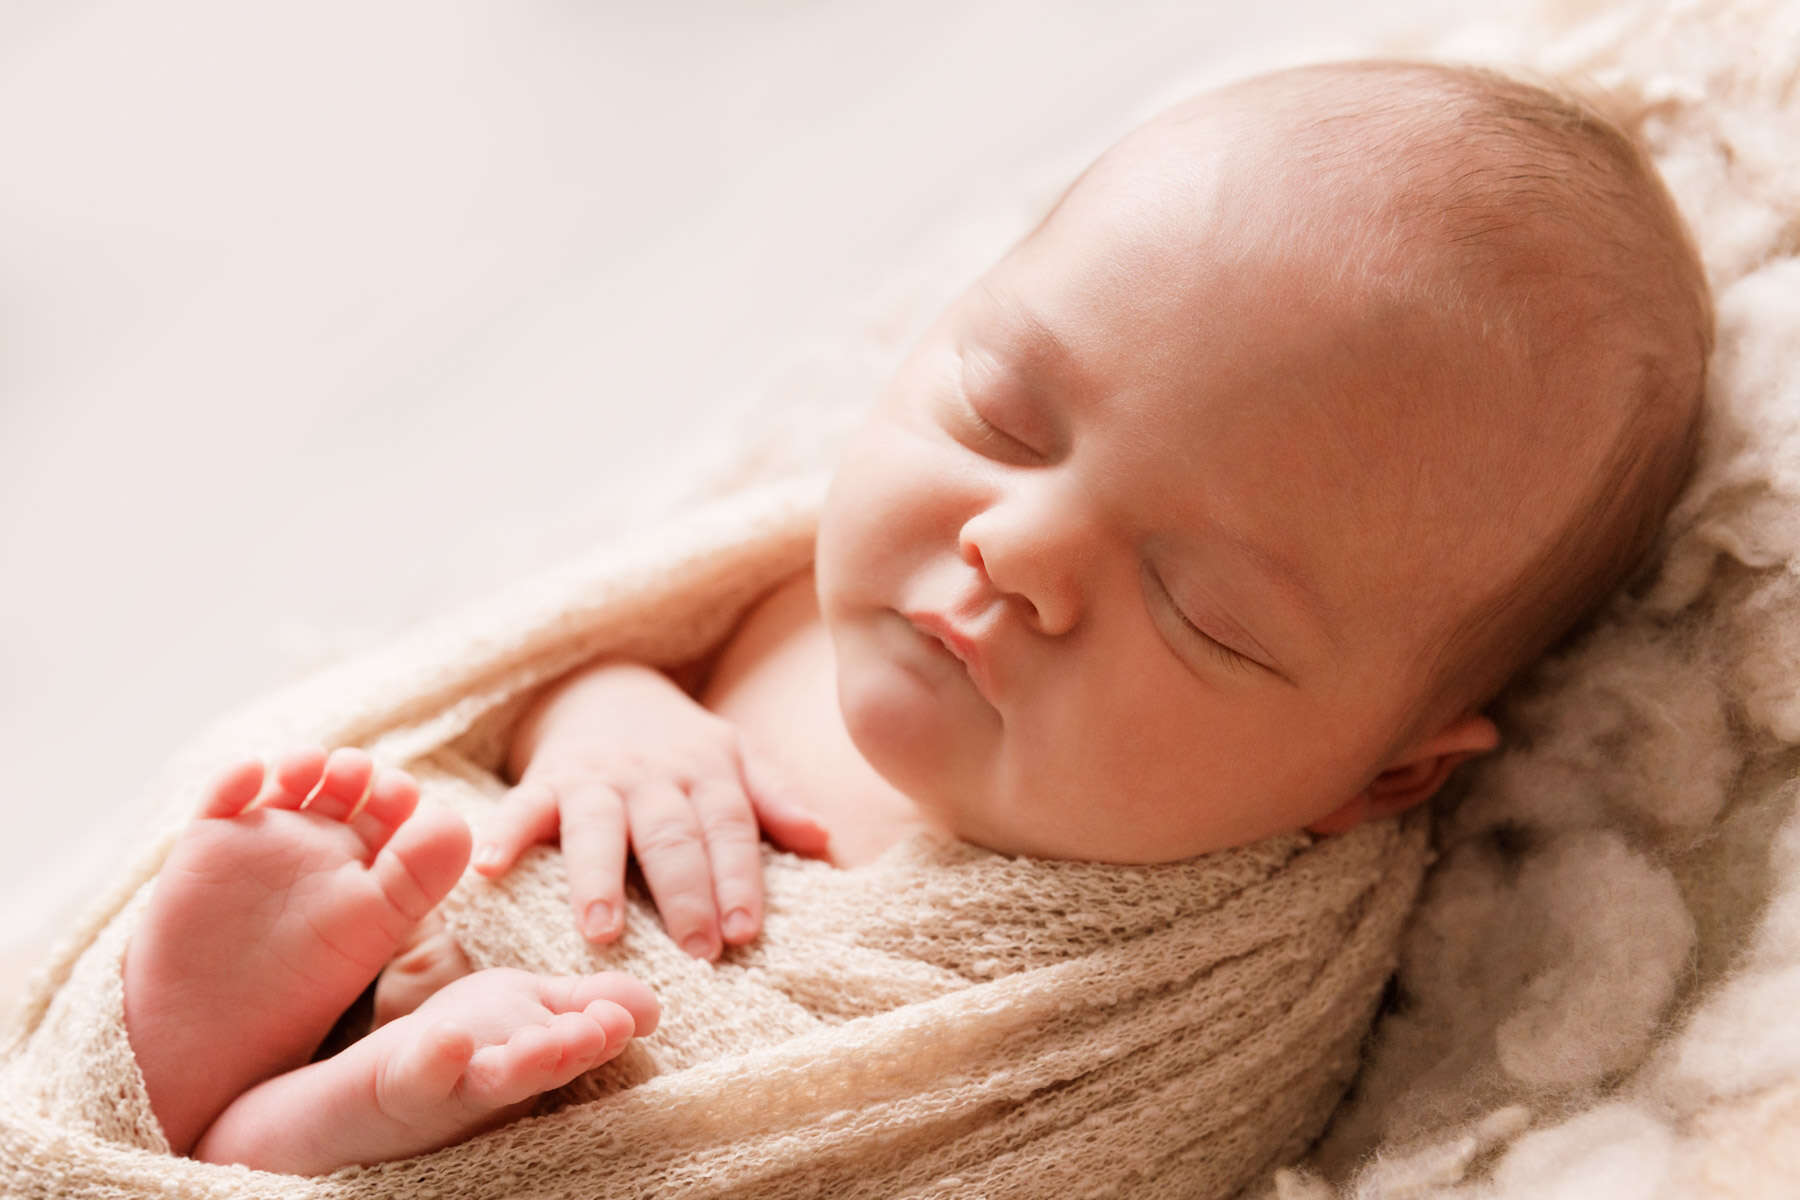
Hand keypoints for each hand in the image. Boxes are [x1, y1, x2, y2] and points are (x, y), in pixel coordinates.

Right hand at [472, 662, 828, 958]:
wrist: (603, 688)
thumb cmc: (680, 746)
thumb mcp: (735, 759)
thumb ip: (775, 800)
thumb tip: (825, 841)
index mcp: (707, 774)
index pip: (729, 829)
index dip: (739, 879)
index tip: (746, 931)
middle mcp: (654, 777)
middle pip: (671, 837)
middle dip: (685, 893)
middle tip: (696, 950)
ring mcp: (596, 778)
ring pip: (599, 828)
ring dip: (599, 878)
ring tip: (603, 929)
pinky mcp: (543, 780)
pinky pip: (520, 807)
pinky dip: (504, 834)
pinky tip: (488, 869)